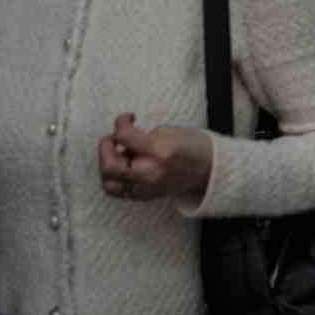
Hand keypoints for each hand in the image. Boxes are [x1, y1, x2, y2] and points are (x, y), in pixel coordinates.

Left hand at [98, 114, 213, 201]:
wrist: (209, 171)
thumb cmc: (193, 147)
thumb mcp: (170, 131)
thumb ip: (143, 136)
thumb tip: (123, 140)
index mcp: (159, 152)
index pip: (123, 136)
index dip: (120, 122)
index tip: (128, 118)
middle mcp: (150, 173)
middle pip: (109, 166)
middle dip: (105, 147)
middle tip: (113, 138)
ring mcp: (147, 188)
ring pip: (109, 184)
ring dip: (106, 166)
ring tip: (117, 155)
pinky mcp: (145, 197)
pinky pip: (119, 191)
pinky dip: (115, 178)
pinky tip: (125, 166)